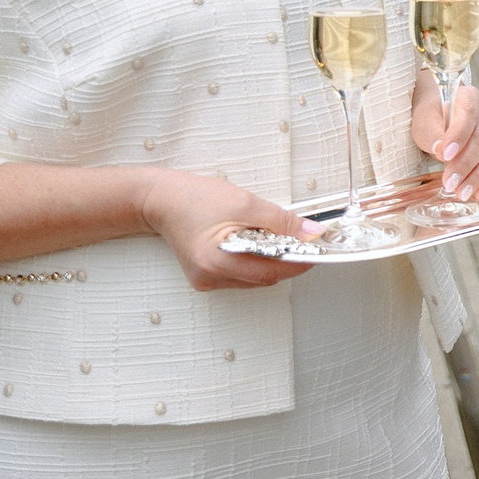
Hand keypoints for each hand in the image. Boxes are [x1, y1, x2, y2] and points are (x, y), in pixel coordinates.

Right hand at [139, 170, 316, 290]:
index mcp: (217, 261)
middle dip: (286, 259)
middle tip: (300, 239)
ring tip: (269, 235)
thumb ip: (281, 221)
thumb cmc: (196, 198)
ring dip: (270, 260)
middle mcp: (210, 277)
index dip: (298, 260)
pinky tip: (252, 242)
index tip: (316, 249)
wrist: (162, 200)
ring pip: (256, 277)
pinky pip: (242, 275)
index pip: (272, 271)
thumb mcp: (246, 203)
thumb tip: (311, 233)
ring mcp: (207, 280)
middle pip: (265, 277)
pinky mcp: (206, 277)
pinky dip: (255, 261)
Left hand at [414, 75, 478, 199]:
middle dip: (465, 163)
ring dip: (477, 177)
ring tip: (461, 193)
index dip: (458, 136)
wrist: (440, 115)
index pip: (468, 115)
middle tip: (450, 182)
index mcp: (470, 96)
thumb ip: (432, 133)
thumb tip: (441, 150)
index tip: (444, 155)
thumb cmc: (432, 115)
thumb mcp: (424, 120)